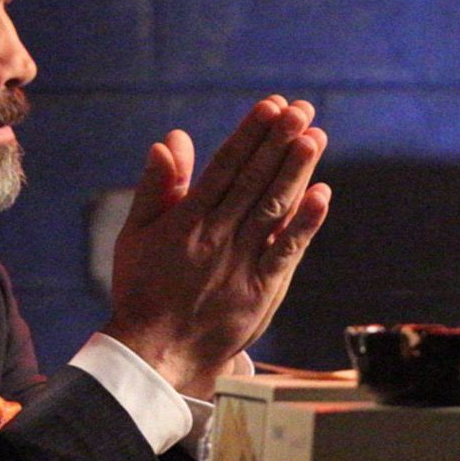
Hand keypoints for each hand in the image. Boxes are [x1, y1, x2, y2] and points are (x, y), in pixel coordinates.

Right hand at [104, 95, 331, 397]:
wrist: (156, 354)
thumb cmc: (143, 291)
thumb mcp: (136, 234)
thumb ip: (157, 187)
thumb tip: (170, 139)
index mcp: (186, 220)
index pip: (225, 166)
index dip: (250, 134)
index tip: (270, 107)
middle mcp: (216, 237)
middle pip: (254, 180)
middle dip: (279, 142)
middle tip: (302, 110)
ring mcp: (240, 263)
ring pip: (273, 208)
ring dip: (296, 171)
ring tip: (314, 137)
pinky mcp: (261, 290)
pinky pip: (286, 252)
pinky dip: (306, 223)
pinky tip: (323, 195)